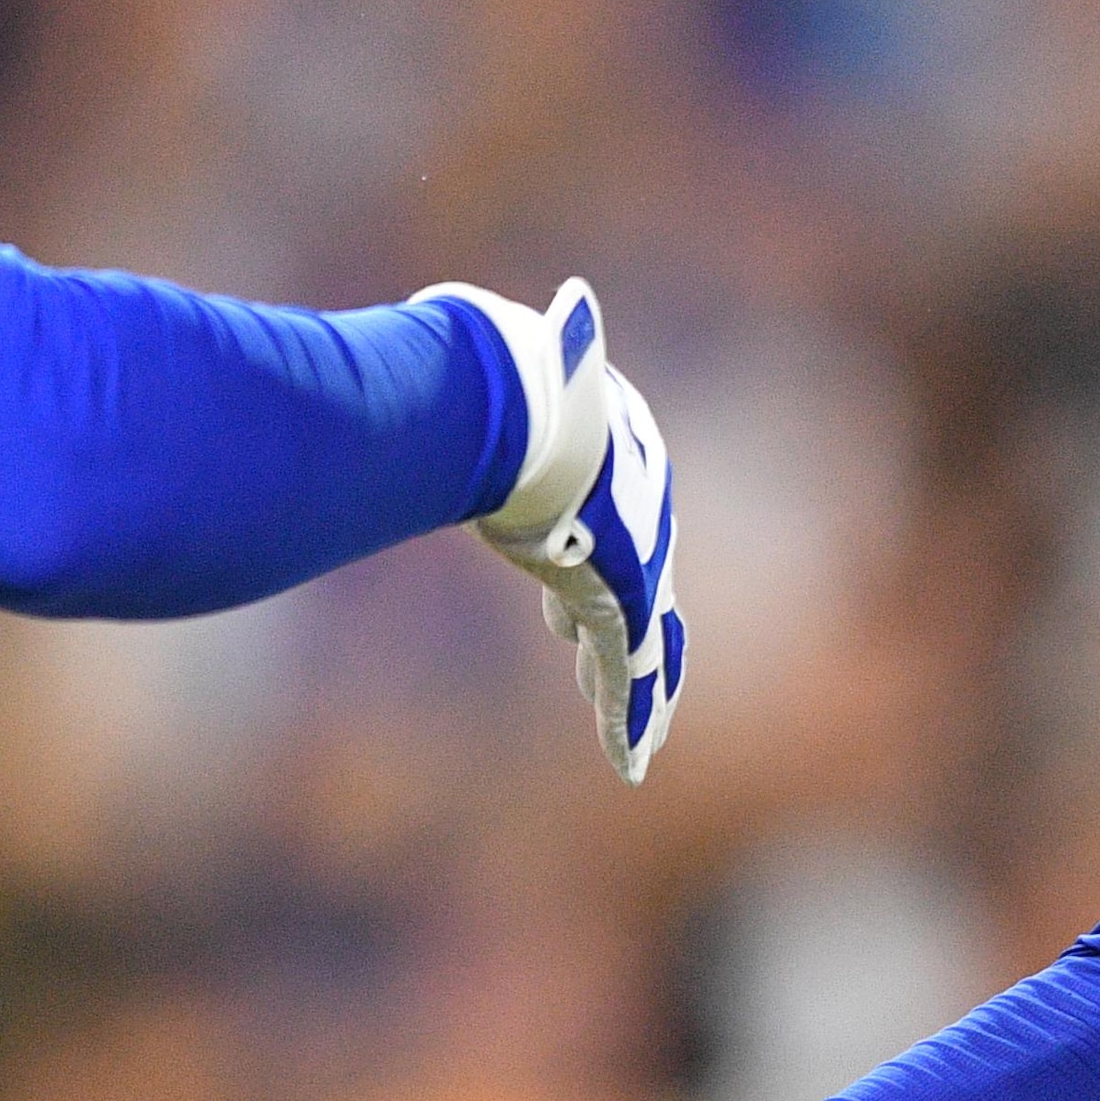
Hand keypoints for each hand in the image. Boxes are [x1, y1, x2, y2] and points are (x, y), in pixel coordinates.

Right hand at [432, 277, 684, 781]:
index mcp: (615, 449)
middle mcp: (640, 506)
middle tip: (618, 673)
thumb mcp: (485, 368)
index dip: (591, 566)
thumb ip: (480, 368)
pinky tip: (632, 764)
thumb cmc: (495, 374)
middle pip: (644, 586)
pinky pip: (630, 676)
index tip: (563, 606)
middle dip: (630, 632)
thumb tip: (452, 336)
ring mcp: (635, 556)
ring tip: (642, 732)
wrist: (521, 399)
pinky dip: (629, 722)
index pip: (612, 521)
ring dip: (635, 691)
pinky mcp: (620, 599)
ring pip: (647, 643)